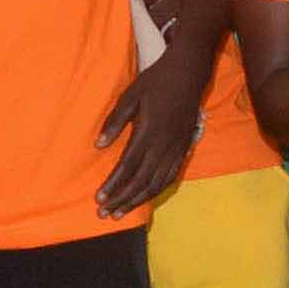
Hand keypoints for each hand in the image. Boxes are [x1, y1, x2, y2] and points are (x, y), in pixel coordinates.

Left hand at [98, 48, 201, 214]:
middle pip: (140, 180)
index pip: (127, 166)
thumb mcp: (130, 96)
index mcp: (148, 132)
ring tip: (121, 212)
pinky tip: (145, 198)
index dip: (113, 185)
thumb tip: (99, 145)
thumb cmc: (156, 81)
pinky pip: (170, 175)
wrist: (189, 74)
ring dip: (137, 200)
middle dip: (121, 199)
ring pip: (156, 182)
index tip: (99, 199)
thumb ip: (115, 121)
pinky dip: (157, 190)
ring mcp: (176, 148)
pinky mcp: (184, 148)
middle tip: (104, 214)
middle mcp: (163, 145)